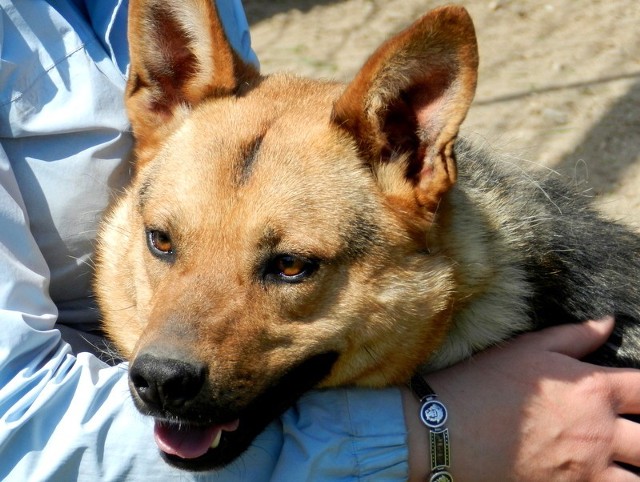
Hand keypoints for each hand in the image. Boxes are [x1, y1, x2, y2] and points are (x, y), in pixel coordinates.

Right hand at [402, 318, 639, 480]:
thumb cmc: (485, 383)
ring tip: (624, 458)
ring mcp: (587, 468)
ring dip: (635, 466)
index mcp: (594, 390)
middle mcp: (600, 431)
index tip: (639, 391)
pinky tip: (604, 475)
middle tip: (630, 428)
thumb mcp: (529, 348)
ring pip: (639, 477)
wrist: (449, 430)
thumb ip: (575, 336)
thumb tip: (609, 323)